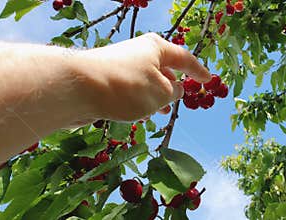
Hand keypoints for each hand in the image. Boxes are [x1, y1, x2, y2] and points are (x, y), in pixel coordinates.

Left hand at [69, 33, 210, 122]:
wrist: (77, 87)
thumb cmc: (127, 87)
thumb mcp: (161, 92)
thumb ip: (174, 92)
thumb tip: (176, 89)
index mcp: (156, 48)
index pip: (185, 58)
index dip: (198, 71)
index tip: (208, 80)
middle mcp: (139, 53)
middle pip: (163, 69)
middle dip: (174, 85)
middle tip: (183, 97)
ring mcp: (121, 66)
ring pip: (146, 82)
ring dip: (155, 97)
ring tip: (162, 113)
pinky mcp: (107, 80)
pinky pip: (130, 91)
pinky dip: (139, 101)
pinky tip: (139, 115)